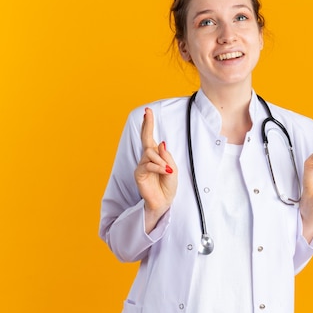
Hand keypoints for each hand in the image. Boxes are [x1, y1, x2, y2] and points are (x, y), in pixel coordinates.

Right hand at [134, 107, 177, 231]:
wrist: (164, 201)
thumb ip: (166, 156)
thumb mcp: (172, 169)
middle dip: (147, 125)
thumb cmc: (168, 186)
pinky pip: (148, 165)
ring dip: (160, 160)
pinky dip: (157, 167)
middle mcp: (147, 158)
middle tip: (148, 113)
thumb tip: (160, 143)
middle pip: (145, 138)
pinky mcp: (139, 174)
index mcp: (156, 155)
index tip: (147, 111)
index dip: (148, 124)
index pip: (150, 137)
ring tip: (166, 170)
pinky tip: (163, 172)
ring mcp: (142, 165)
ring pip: (149, 153)